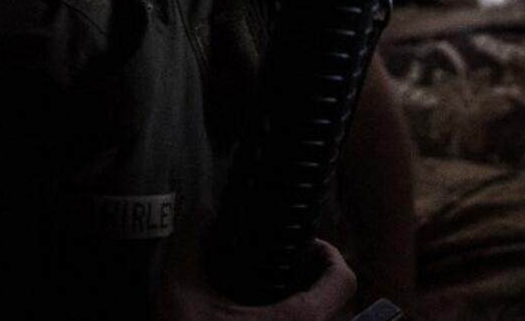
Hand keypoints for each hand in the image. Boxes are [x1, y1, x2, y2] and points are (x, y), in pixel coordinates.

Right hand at [158, 237, 357, 320]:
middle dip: (310, 286)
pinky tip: (257, 320)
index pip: (343, 279)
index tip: (309, 247)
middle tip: (283, 273)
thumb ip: (190, 246)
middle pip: (331, 306)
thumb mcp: (180, 296)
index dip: (330, 255)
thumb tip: (199, 213)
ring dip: (298, 312)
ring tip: (267, 303)